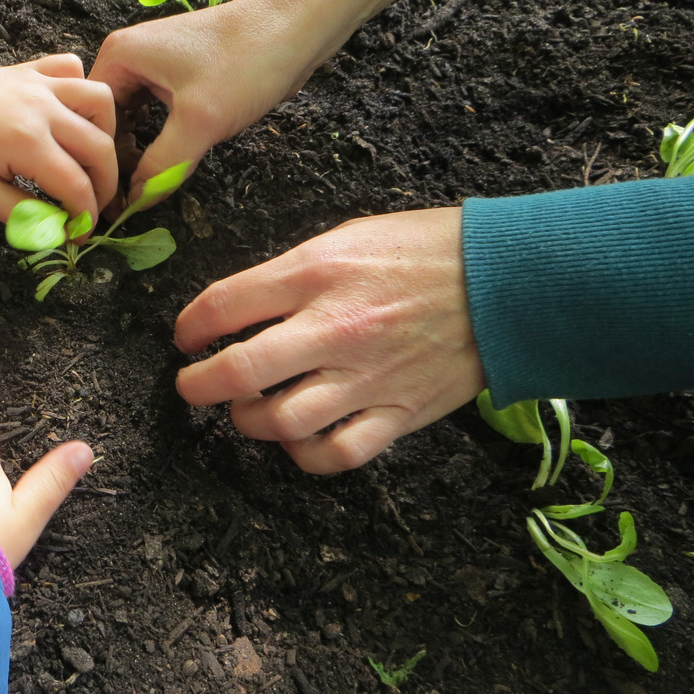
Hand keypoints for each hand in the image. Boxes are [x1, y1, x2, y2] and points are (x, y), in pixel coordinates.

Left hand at [0, 55, 116, 237]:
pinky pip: (72, 69)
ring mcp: (38, 83)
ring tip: (88, 160)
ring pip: (100, 101)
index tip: (79, 235)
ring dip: (105, 134)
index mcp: (27, 141)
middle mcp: (42, 107)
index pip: (76, 185)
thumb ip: (23, 214)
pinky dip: (81, 90)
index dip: (84, 217)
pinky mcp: (29, 70)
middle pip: (100, 147)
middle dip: (105, 184)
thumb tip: (57, 231)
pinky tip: (69, 115)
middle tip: (90, 207)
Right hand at [90, 0, 306, 207]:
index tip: (113, 199)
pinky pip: (155, 113)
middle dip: (119, 158)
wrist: (298, 26)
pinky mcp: (179, 74)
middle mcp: (130, 56)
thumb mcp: (199, 121)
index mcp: (120, 56)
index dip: (100, 162)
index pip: (90, 120)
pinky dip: (159, 138)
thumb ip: (162, 166)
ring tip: (147, 184)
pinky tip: (169, 159)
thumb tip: (135, 203)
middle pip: (107, 120)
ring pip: (133, 119)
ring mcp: (155, 64)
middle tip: (131, 198)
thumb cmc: (247, 62)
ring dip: (140, 150)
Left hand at [174, 208, 485, 473]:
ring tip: (246, 409)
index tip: (185, 337)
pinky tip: (296, 439)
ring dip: (248, 421)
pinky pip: (338, 453)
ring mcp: (368, 375)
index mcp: (316, 272)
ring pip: (282, 421)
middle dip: (197, 385)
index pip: (223, 305)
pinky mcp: (400, 411)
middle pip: (240, 371)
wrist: (508, 277)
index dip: (188, 326)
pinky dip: (306, 455)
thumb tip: (241, 310)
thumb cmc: (425, 250)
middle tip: (191, 386)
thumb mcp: (346, 237)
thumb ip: (291, 275)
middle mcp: (335, 327)